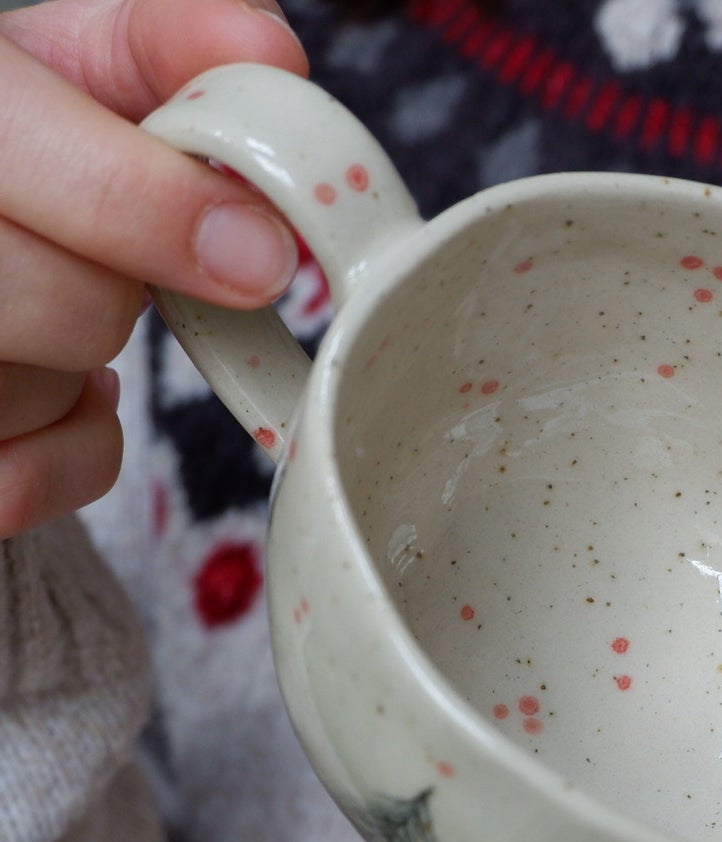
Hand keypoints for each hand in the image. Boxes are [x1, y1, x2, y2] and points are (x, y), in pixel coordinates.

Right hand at [0, 0, 306, 535]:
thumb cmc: (18, 155)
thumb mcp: (70, 69)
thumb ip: (164, 48)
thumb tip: (267, 55)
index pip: (16, 146)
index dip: (150, 208)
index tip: (263, 253)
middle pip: (67, 304)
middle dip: (124, 291)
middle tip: (115, 265)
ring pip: (41, 393)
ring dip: (79, 364)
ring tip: (49, 305)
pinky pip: (23, 483)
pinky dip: (68, 449)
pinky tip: (48, 385)